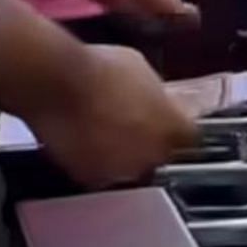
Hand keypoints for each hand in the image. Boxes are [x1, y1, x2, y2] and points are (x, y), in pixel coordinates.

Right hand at [22, 42, 196, 187]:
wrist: (56, 82)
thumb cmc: (98, 67)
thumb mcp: (138, 67)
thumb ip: (154, 92)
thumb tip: (156, 98)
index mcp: (172, 126)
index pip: (190, 140)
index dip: (177, 131)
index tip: (168, 125)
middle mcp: (153, 155)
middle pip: (159, 157)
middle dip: (148, 144)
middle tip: (128, 125)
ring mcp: (123, 170)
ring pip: (128, 168)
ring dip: (121, 155)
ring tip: (101, 132)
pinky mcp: (92, 178)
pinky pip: (100, 174)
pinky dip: (94, 162)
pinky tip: (82, 141)